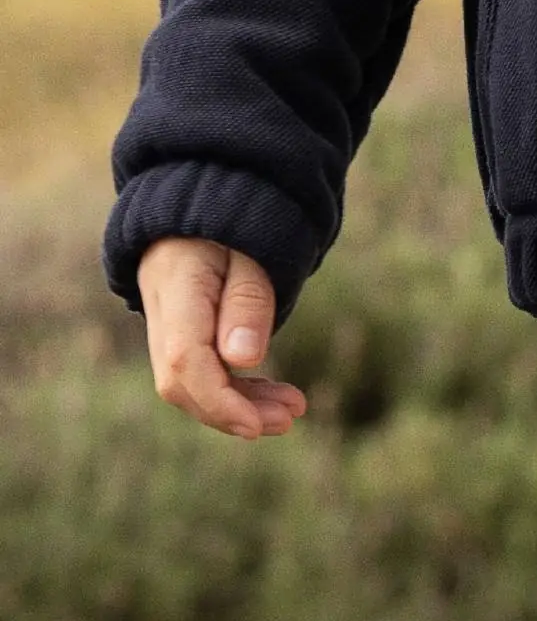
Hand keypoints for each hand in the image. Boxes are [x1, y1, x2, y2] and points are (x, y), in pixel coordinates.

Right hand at [138, 237, 307, 439]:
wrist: (206, 194)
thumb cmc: (236, 217)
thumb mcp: (252, 248)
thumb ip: (247, 300)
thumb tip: (243, 360)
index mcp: (176, 288)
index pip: (185, 362)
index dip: (219, 401)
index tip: (258, 426)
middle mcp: (161, 312)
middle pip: (184, 382)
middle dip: (233, 410)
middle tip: (290, 418)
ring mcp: (165, 323)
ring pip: (191, 381)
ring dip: (238, 403)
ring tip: (291, 411)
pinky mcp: (180, 329)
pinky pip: (198, 369)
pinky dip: (232, 387)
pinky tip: (266, 396)